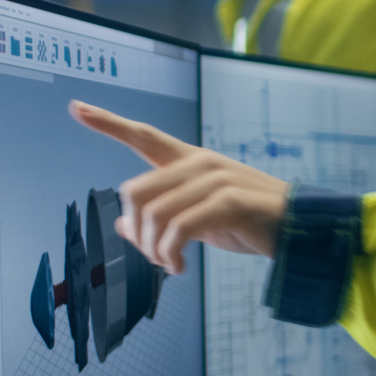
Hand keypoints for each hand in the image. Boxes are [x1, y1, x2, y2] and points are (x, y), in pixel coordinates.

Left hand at [68, 101, 289, 273]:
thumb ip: (162, 216)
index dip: (108, 123)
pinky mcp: (227, 202)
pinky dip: (170, 254)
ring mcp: (213, 180)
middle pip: (134, 192)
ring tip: (170, 264)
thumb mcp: (198, 218)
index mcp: (190, 160)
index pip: (143, 136)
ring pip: (153, 214)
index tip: (76, 108)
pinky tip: (179, 267)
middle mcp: (198, 163)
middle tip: (154, 256)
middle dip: (136, 233)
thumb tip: (122, 224)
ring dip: (154, 249)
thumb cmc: (248, 221)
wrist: (298, 227)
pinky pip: (178, 230)